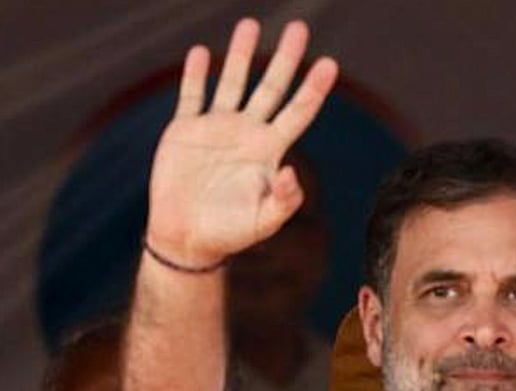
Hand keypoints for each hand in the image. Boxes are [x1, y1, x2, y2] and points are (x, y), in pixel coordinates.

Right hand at [146, 18, 338, 266]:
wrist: (187, 239)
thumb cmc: (230, 233)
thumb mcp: (264, 220)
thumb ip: (284, 199)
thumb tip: (293, 173)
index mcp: (269, 151)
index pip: (298, 112)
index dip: (314, 89)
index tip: (330, 64)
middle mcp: (247, 134)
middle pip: (271, 87)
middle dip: (286, 58)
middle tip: (299, 28)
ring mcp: (216, 129)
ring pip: (232, 83)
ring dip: (240, 55)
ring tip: (250, 25)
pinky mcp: (185, 131)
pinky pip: (192, 96)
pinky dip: (196, 75)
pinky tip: (203, 53)